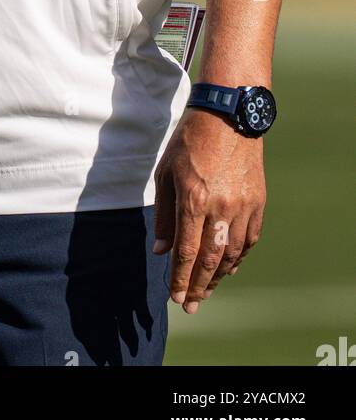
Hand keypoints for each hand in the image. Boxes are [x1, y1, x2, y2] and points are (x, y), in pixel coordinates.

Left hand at [153, 108, 265, 312]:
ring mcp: (243, 206)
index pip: (186, 252)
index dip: (179, 279)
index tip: (174, 298)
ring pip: (233, 255)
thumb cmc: (190, 140)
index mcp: (193, 199)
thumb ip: (164, 214)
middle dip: (198, 286)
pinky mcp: (258, 202)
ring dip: (218, 277)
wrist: (229, 114)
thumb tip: (162, 250)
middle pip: (210, 260)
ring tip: (206, 290)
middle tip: (190, 305)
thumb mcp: (166, 172)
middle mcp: (221, 207)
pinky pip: (249, 239)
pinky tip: (229, 267)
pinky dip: (239, 258)